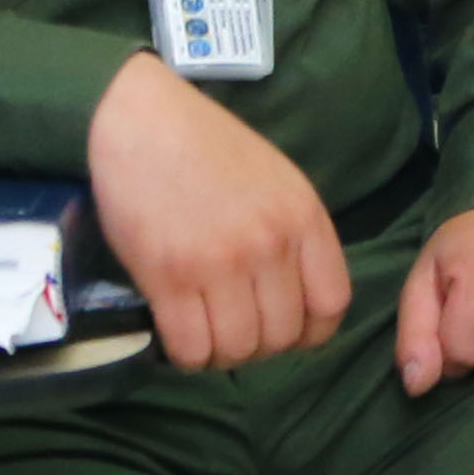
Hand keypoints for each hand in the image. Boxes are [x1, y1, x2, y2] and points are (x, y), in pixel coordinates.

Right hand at [84, 52, 352, 372]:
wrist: (141, 118)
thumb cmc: (208, 148)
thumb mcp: (278, 182)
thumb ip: (294, 237)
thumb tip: (295, 301)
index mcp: (304, 218)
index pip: (332, 305)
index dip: (309, 332)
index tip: (284, 331)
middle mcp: (270, 244)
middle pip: (283, 336)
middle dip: (259, 347)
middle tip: (233, 331)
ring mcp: (220, 262)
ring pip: (239, 350)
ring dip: (221, 355)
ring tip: (205, 335)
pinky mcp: (168, 276)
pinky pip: (190, 347)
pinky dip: (186, 356)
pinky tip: (179, 335)